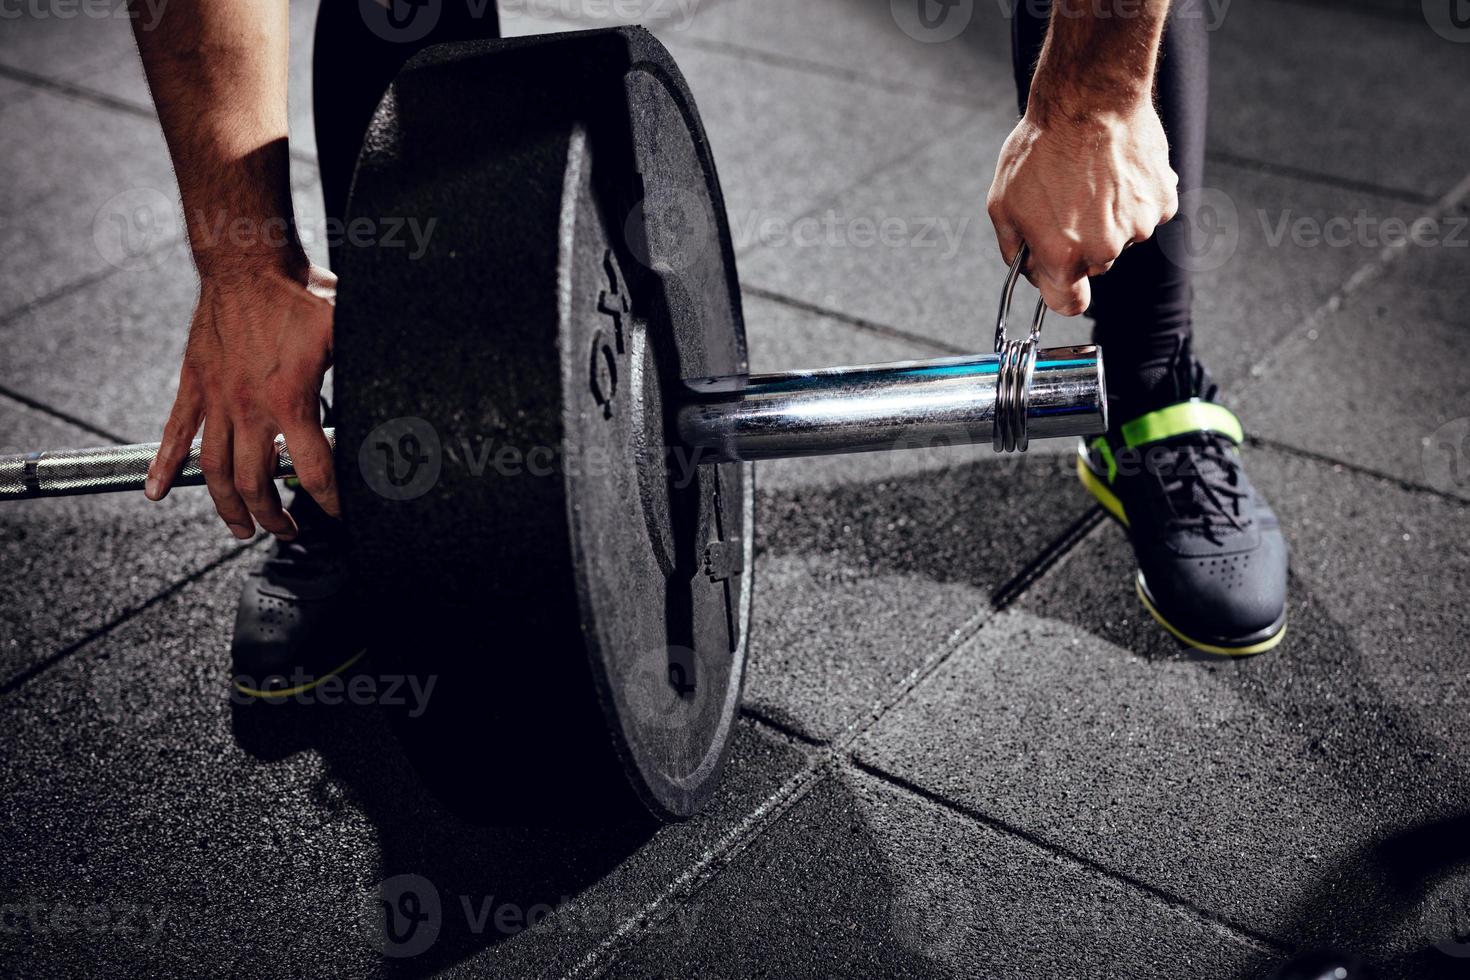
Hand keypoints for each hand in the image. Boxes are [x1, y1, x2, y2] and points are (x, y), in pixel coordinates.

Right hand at [145, 261, 338, 539]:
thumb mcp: (345, 330)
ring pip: (215, 470)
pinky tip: (156, 492)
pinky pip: (175, 433)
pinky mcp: (194, 385)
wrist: (248, 262)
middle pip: (257, 483)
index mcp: (290, 400)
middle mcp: (249, 407)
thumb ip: (364, 362)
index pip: (314, 469)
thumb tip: (400, 374)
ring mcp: (217, 399)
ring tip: (242, 529)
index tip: (339, 515)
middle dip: (273, 516)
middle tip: (287, 530)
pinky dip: (163, 465)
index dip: (329, 500)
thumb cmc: (299, 293)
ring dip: (228, 507)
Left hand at [987, 97, 1178, 315]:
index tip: (1057, 276)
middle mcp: (1105, 249)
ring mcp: (1139, 226)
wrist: (1089, 98)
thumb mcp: (1002, 202)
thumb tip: (1026, 266)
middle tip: (1066, 200)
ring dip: (1107, 217)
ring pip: (1121, 237)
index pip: (1069, 303)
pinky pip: (1145, 212)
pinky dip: (1133, 197)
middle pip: (1094, 264)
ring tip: (1091, 177)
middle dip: (1080, 243)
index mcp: (1064, 256)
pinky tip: (1116, 169)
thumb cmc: (1041, 148)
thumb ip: (1013, 247)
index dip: (1060, 290)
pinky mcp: (1164, 201)